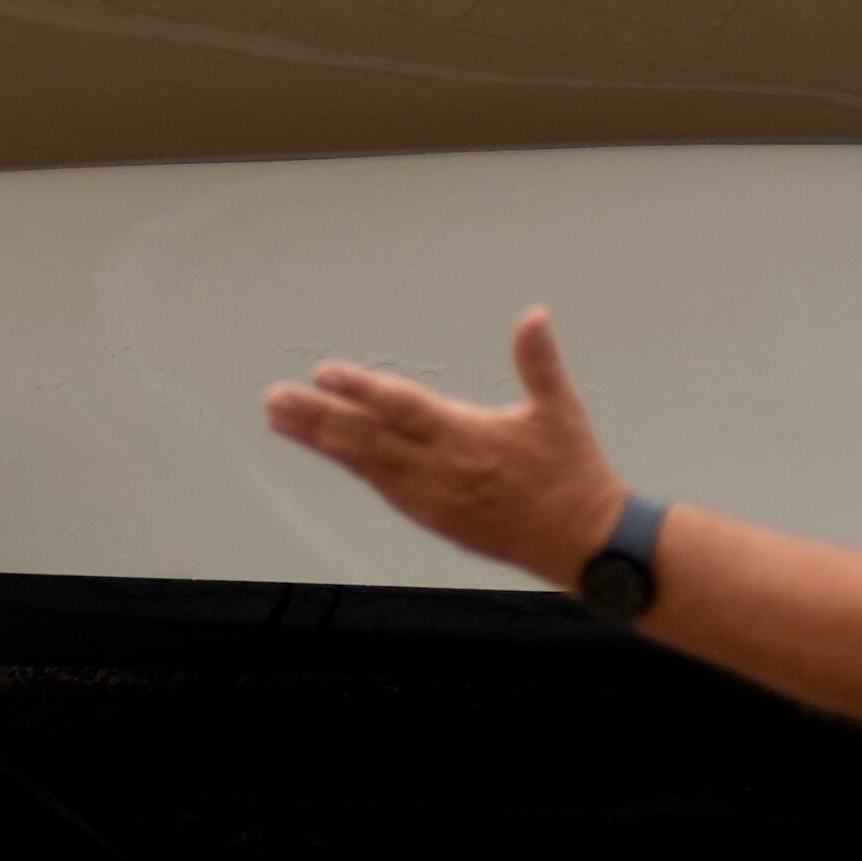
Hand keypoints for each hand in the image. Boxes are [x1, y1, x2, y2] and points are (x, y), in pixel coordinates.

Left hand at [260, 307, 627, 587]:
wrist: (585, 545)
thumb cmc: (574, 474)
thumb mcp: (561, 411)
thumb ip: (538, 360)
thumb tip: (534, 315)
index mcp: (469, 438)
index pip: (404, 408)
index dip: (362, 390)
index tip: (325, 373)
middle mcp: (442, 470)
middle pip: (369, 438)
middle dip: (318, 417)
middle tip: (275, 399)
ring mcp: (434, 498)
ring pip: (366, 464)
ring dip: (321, 440)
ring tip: (282, 418)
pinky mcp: (436, 518)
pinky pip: (383, 487)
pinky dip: (351, 465)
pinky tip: (324, 449)